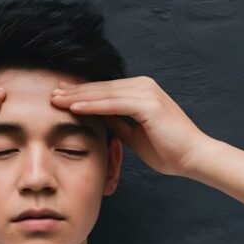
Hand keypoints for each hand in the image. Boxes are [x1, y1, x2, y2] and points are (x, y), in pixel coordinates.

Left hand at [50, 75, 210, 176]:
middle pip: (101, 88)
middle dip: (74, 92)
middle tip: (50, 94)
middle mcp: (144, 86)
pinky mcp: (147, 104)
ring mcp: (146, 93)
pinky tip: (74, 108)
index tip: (59, 98)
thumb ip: (119, 124)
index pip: (104, 91)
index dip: (81, 94)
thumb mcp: (136, 135)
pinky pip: (113, 104)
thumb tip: (101, 119)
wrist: (193, 157)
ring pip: (103, 93)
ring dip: (77, 97)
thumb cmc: (168, 150)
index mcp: (141, 91)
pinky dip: (92, 105)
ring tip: (55, 100)